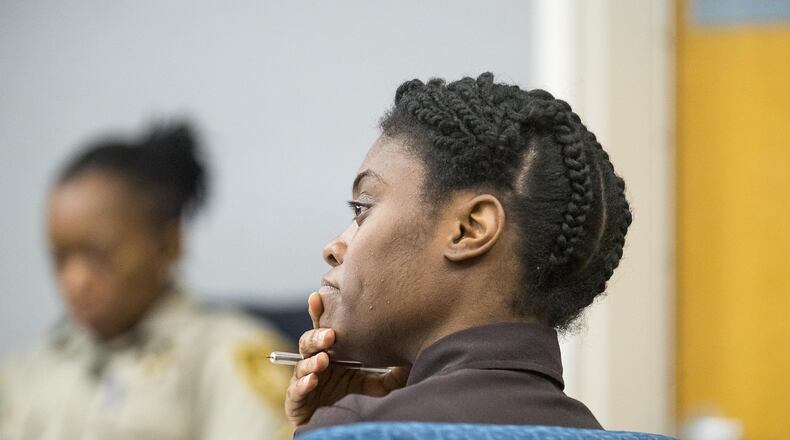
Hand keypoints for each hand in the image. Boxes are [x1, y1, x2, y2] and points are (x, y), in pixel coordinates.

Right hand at [285, 292, 408, 426]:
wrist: (337, 428)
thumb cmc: (351, 399)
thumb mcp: (373, 385)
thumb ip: (388, 375)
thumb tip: (410, 363)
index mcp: (330, 353)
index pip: (323, 328)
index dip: (318, 312)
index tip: (318, 296)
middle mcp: (315, 362)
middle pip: (309, 342)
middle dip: (317, 337)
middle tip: (330, 335)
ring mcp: (304, 380)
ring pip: (302, 364)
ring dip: (312, 361)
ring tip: (324, 359)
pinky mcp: (296, 401)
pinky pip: (296, 390)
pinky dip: (303, 384)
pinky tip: (313, 379)